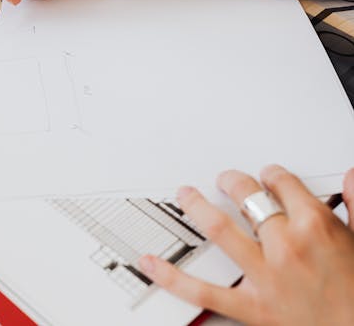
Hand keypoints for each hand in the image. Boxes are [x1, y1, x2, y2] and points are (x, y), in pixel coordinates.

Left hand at [138, 166, 353, 325]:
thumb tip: (350, 177)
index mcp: (316, 226)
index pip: (282, 183)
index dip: (271, 175)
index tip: (267, 175)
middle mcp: (287, 246)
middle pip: (248, 198)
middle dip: (233, 181)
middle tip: (226, 179)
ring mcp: (265, 276)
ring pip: (219, 230)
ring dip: (197, 207)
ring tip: (186, 195)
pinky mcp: (251, 308)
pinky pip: (203, 291)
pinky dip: (172, 277)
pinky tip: (151, 263)